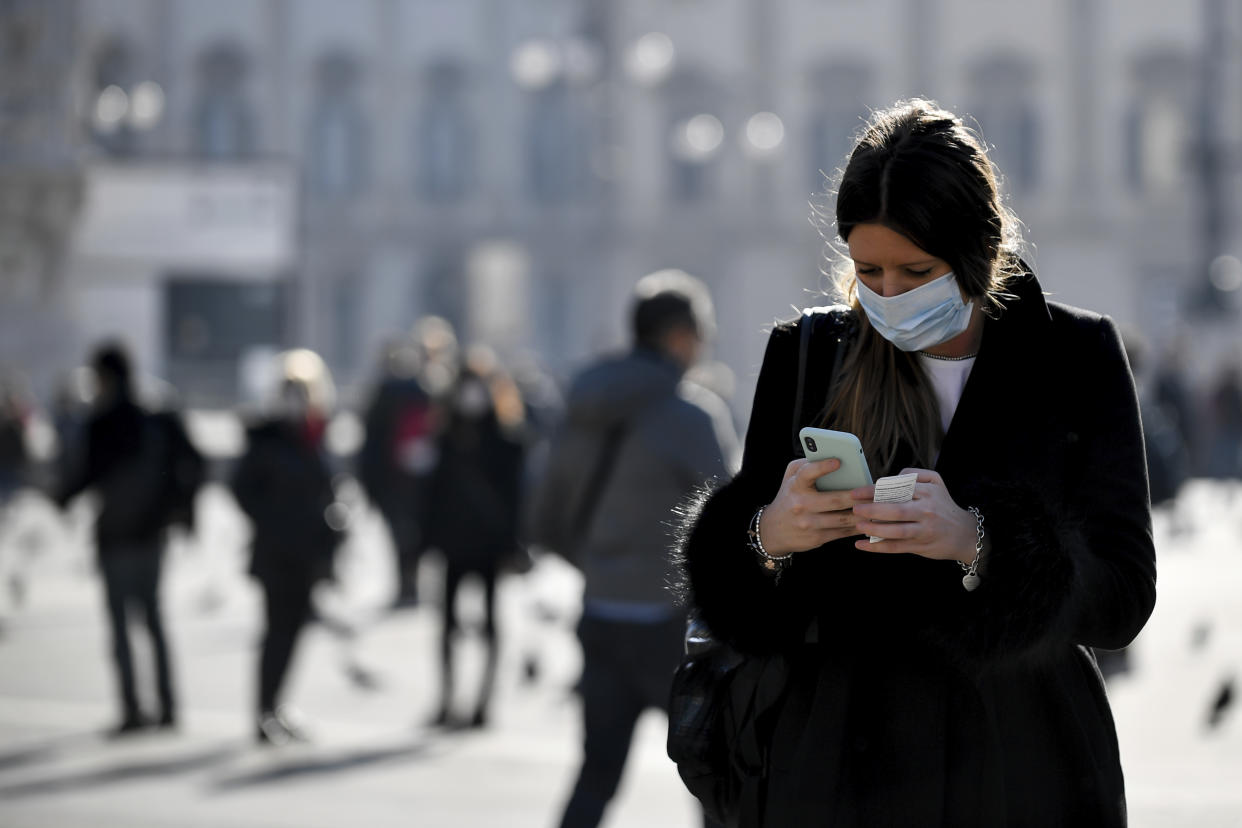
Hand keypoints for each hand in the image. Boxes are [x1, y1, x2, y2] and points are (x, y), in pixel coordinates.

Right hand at [758, 458, 869, 555]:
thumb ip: (806, 465)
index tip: (838, 461)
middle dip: (859, 495)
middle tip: (876, 490)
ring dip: (863, 513)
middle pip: (835, 500)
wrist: (773, 530)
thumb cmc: (788, 497)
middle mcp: (801, 504)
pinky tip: (869, 520)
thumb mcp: (790, 477)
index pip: (808, 473)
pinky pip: (843, 531)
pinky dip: (858, 526)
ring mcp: (809, 523)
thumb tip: (832, 456)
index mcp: (795, 485)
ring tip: (879, 506)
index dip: (822, 467)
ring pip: (843, 518)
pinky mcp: (817, 538)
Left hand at [851, 468, 977, 563]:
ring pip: (897, 531)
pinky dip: (877, 547)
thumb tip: (890, 478)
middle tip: (854, 509)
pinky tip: (861, 545)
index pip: (897, 490)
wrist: (965, 534)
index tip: (856, 493)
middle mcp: (927, 511)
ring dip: (874, 529)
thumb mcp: (936, 482)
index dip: (874, 491)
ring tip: (858, 525)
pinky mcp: (921, 546)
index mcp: (927, 493)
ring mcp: (924, 530)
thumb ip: (914, 474)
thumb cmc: (943, 505)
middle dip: (872, 510)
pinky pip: (896, 547)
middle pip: (897, 511)